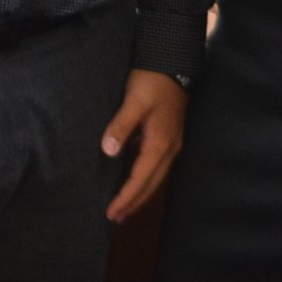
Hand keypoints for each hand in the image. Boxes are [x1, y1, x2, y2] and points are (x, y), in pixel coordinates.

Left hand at [100, 68, 187, 221]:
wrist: (173, 63)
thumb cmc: (151, 80)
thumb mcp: (134, 101)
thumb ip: (121, 126)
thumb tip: (108, 152)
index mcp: (160, 144)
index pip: (141, 180)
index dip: (126, 198)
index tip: (111, 213)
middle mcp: (170, 149)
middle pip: (151, 185)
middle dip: (134, 203)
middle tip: (115, 218)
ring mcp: (172, 144)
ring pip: (155, 178)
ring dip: (140, 194)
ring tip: (123, 207)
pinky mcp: (169, 138)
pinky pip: (156, 167)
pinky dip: (144, 179)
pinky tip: (133, 180)